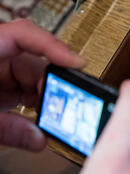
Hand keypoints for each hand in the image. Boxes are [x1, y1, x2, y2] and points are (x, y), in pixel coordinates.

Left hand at [0, 19, 84, 151]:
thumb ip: (5, 129)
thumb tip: (38, 138)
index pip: (23, 34)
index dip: (54, 46)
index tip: (77, 63)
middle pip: (35, 63)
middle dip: (54, 85)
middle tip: (69, 103)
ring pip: (34, 80)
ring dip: (48, 99)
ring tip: (59, 116)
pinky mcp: (0, 87)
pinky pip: (25, 92)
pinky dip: (38, 105)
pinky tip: (46, 115)